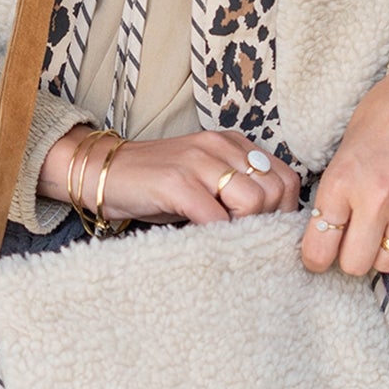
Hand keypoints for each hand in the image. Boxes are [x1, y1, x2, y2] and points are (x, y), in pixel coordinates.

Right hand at [40, 126, 301, 225]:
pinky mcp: (175, 182)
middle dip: (268, 224)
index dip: (286, 212)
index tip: (268, 234)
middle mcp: (220, 146)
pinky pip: (215, 217)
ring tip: (227, 243)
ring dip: (244, 231)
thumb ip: (238, 191)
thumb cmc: (157, 185)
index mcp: (233, 143)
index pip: (286, 178)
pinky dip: (218, 238)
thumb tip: (275, 228)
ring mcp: (197, 161)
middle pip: (274, 192)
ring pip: (252, 202)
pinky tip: (207, 245)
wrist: (102, 171)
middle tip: (247, 243)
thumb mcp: (205, 180)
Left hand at [300, 60, 388, 276]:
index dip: (316, 258)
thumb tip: (324, 245)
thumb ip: (333, 202)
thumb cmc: (376, 125)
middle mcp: (376, 197)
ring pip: (388, 263)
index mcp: (341, 182)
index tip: (320, 254)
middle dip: (349, 257)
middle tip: (352, 240)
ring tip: (380, 226)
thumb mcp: (339, 158)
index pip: (319, 250)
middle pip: (355, 265)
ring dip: (381, 251)